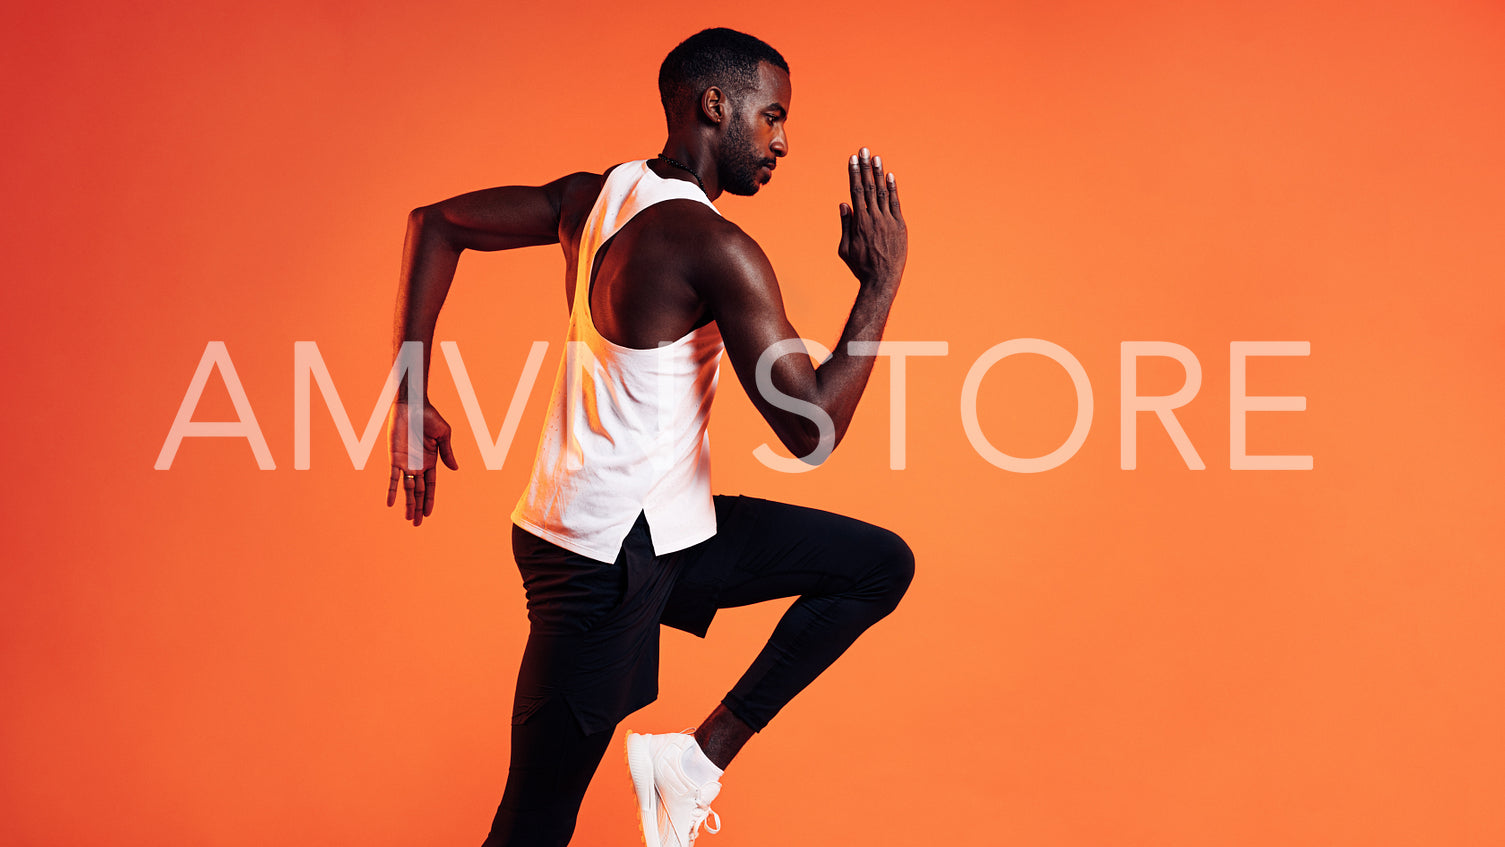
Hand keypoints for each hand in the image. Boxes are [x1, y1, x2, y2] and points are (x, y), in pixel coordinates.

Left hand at [386, 400, 458, 526]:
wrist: (412, 404)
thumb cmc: (430, 416)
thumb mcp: (443, 435)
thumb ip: (447, 453)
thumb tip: (455, 470)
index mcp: (430, 461)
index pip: (430, 486)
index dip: (429, 500)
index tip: (427, 514)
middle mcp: (417, 465)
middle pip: (417, 491)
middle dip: (417, 507)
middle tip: (416, 524)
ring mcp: (405, 462)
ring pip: (406, 489)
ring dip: (407, 504)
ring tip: (407, 518)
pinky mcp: (394, 457)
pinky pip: (392, 477)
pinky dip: (392, 490)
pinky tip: (391, 503)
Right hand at [837, 147, 906, 288]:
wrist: (882, 279)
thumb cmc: (860, 266)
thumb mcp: (845, 248)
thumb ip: (846, 225)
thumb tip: (844, 204)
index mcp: (859, 222)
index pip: (855, 191)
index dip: (854, 173)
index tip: (852, 159)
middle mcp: (873, 217)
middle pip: (868, 187)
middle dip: (865, 167)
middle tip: (864, 150)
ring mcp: (888, 220)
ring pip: (882, 192)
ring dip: (878, 173)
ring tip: (876, 157)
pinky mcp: (899, 226)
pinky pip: (895, 203)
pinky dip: (892, 189)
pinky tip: (889, 176)